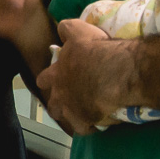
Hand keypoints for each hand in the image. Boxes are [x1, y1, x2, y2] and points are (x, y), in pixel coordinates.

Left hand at [38, 18, 137, 134]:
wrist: (115, 70)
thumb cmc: (96, 49)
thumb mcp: (79, 30)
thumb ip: (66, 30)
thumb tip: (61, 29)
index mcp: (56, 73)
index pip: (43, 79)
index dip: (50, 80)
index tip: (60, 80)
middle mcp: (59, 92)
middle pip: (51, 103)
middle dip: (58, 103)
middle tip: (72, 100)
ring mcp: (69, 109)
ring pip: (64, 118)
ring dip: (72, 116)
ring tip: (85, 113)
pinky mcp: (83, 121)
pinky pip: (83, 129)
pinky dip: (90, 126)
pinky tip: (99, 122)